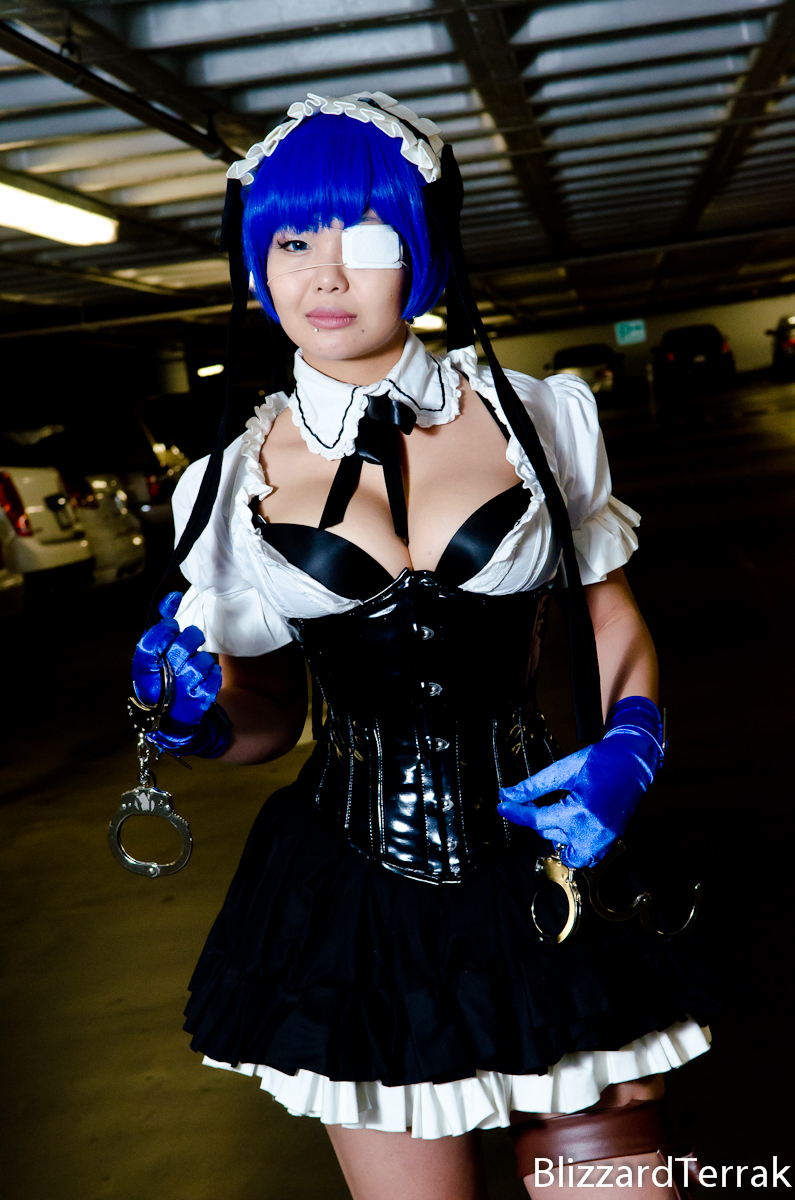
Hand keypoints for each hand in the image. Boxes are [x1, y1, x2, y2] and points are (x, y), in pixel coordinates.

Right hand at [131, 592, 229, 757]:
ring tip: (196, 662)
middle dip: (191, 637)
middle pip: (182, 647)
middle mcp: (161, 683)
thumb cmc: (164, 675)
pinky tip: (205, 675)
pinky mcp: (201, 703)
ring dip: (203, 657)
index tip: (172, 627)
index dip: (165, 630)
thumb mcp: (156, 652)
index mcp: (143, 670)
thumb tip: (174, 596)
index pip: (151, 644)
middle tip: (191, 640)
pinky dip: (213, 672)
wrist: (171, 717)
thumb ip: (163, 623)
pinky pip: (215, 675)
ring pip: (202, 661)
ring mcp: (182, 694)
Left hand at [497, 697, 663, 867]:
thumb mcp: (563, 769)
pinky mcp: (611, 841)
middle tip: (540, 800)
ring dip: (557, 834)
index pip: (536, 820)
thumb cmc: (600, 761)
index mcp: (578, 812)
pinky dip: (575, 843)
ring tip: (561, 811)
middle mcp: (591, 832)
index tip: (502, 807)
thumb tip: (508, 794)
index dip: (515, 812)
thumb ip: (534, 786)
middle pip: (549, 835)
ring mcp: (604, 840)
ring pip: (566, 851)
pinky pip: (586, 854)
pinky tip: (574, 822)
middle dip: (539, 818)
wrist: (633, 761)